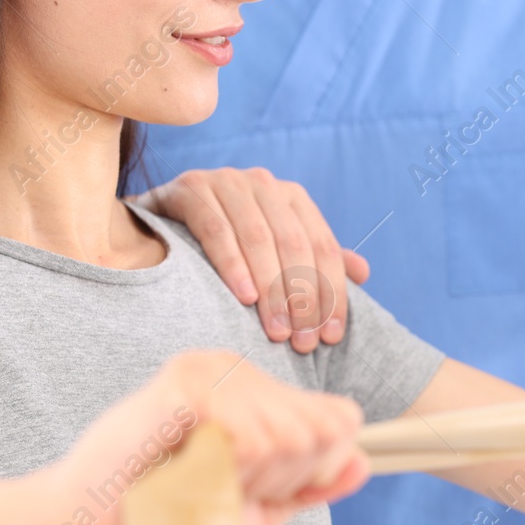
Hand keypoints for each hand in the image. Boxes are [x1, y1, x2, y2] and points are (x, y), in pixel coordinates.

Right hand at [44, 352, 367, 524]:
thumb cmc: (170, 519)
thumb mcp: (259, 506)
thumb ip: (312, 483)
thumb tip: (366, 461)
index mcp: (255, 388)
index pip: (340, 422)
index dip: (308, 474)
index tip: (251, 488)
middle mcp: (234, 367)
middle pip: (318, 432)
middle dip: (278, 481)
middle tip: (214, 486)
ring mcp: (207, 369)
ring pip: (286, 437)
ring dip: (246, 480)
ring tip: (194, 478)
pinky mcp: (183, 384)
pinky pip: (248, 438)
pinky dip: (224, 472)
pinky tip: (183, 468)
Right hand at [133, 168, 368, 352]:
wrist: (160, 223)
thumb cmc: (229, 245)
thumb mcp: (275, 250)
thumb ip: (315, 260)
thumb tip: (363, 273)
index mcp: (292, 197)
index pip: (323, 248)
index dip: (332, 294)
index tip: (330, 336)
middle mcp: (263, 184)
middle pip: (294, 245)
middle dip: (302, 298)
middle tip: (301, 342)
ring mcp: (225, 181)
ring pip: (258, 239)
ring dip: (271, 289)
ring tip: (276, 331)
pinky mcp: (190, 189)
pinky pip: (216, 230)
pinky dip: (233, 265)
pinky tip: (244, 297)